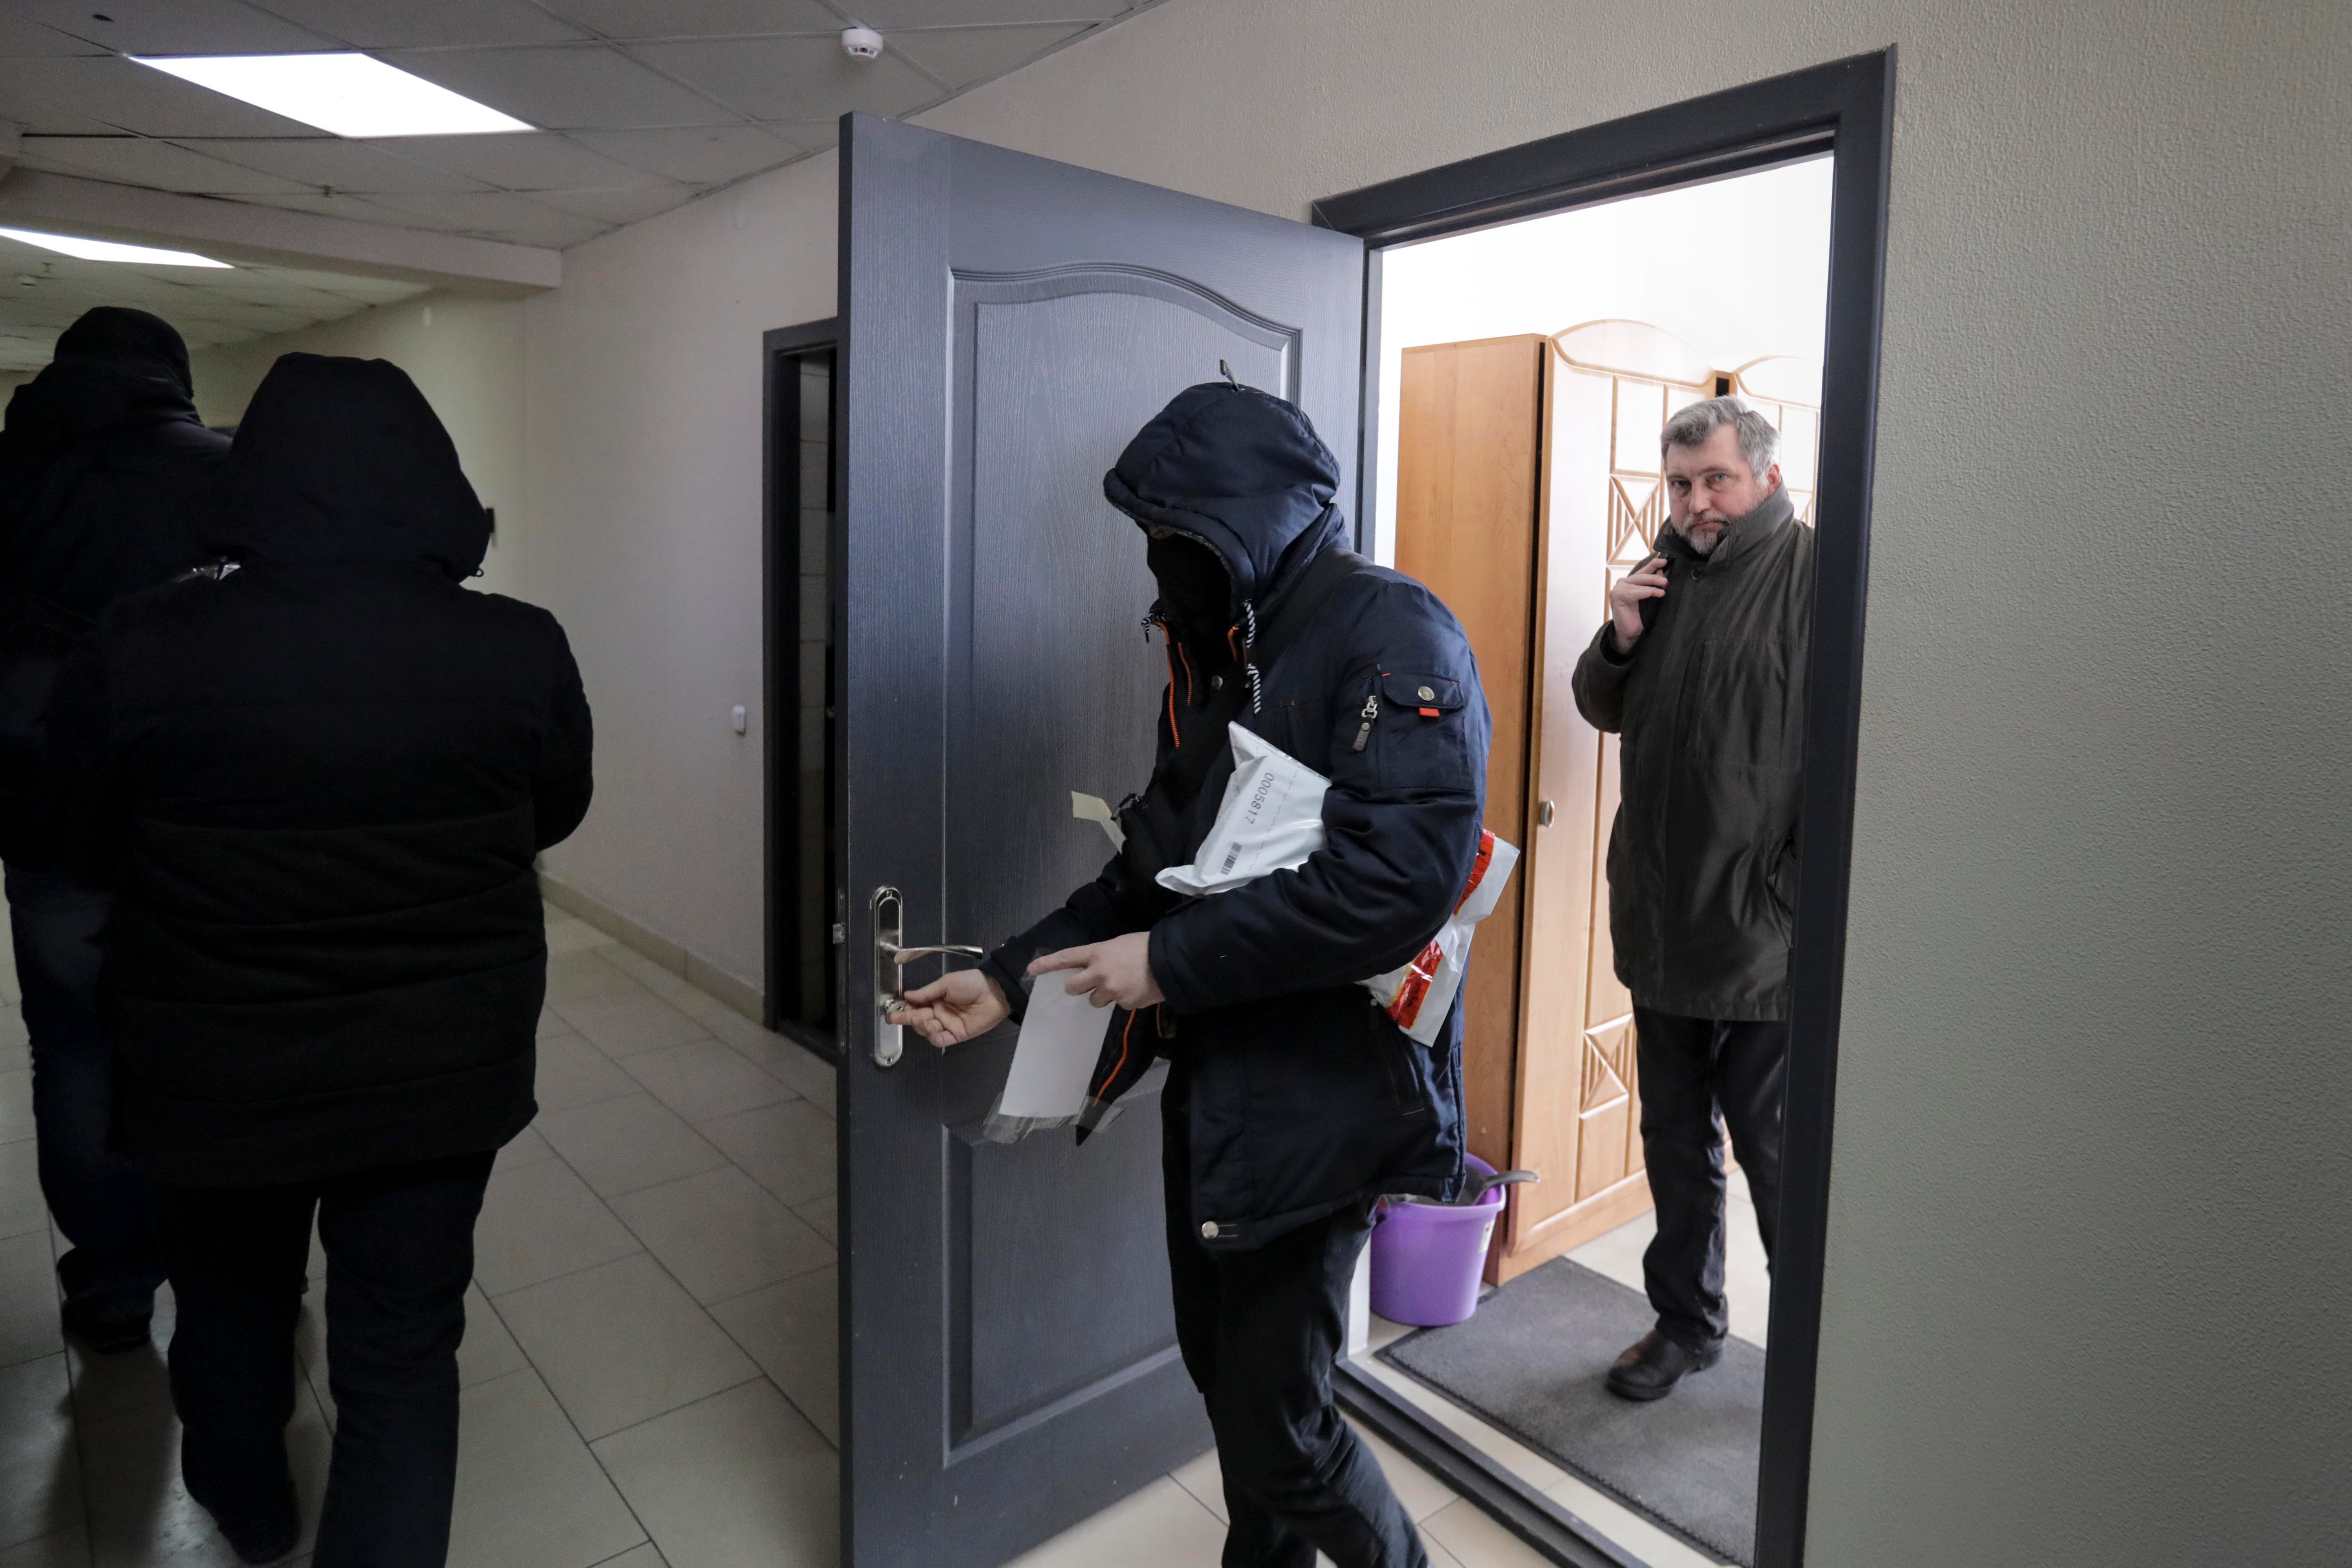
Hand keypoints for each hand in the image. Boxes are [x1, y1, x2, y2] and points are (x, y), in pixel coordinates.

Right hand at [893, 968, 1008, 1048]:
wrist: (994, 991)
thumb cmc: (970, 983)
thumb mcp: (946, 983)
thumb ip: (926, 992)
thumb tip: (907, 996)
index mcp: (936, 999)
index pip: (916, 1007)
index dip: (905, 1009)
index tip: (893, 1010)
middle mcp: (939, 1013)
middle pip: (918, 1020)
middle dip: (908, 1018)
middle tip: (897, 1016)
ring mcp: (947, 1025)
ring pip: (926, 1031)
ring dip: (921, 1025)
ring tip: (922, 1017)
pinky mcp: (956, 1035)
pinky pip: (939, 1040)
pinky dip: (932, 1036)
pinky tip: (931, 1027)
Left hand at [1030, 932, 1162, 1010]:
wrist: (1171, 961)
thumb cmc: (1145, 946)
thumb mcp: (1119, 944)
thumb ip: (1103, 956)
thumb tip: (1096, 967)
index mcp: (1097, 953)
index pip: (1066, 958)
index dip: (1046, 964)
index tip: (1031, 970)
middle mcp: (1100, 973)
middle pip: (1074, 988)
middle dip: (1077, 988)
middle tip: (1087, 985)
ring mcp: (1112, 990)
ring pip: (1096, 1001)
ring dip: (1105, 995)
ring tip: (1123, 984)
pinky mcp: (1125, 1003)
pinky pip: (1119, 1005)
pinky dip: (1126, 999)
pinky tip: (1137, 989)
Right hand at [1607, 554, 1668, 650]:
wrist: (1629, 632)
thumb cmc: (1639, 616)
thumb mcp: (1649, 597)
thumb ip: (1652, 584)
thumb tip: (1661, 571)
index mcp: (1631, 582)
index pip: (1643, 570)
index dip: (1653, 564)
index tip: (1665, 561)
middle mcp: (1623, 583)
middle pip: (1641, 576)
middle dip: (1654, 577)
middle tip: (1666, 581)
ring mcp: (1617, 589)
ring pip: (1637, 583)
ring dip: (1651, 585)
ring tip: (1662, 590)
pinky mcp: (1615, 597)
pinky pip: (1631, 592)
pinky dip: (1642, 592)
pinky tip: (1651, 593)